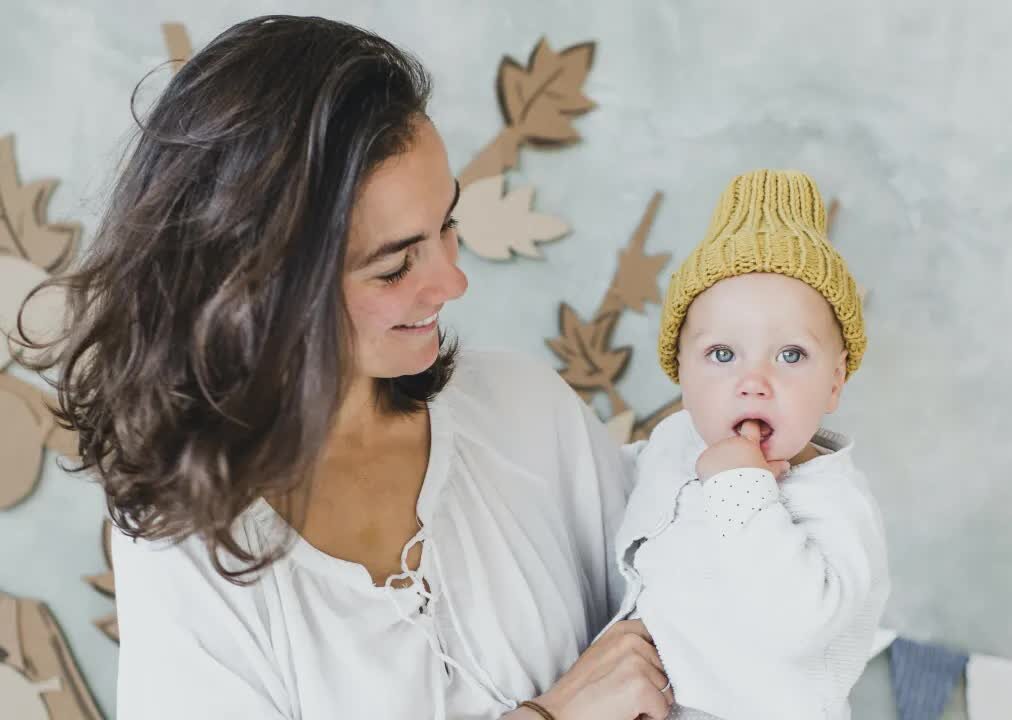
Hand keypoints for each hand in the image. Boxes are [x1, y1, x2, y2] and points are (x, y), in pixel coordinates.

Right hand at [530, 620, 673, 719]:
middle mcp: (630, 641)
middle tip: (622, 691)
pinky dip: (648, 717)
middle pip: (666, 669)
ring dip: (650, 701)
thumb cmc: (581, 692)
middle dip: (651, 685)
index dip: (656, 660)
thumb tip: (661, 653)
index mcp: (622, 631)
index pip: (660, 637)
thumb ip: (631, 648)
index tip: (643, 671)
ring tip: (622, 701)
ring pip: (667, 690)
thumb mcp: (605, 655)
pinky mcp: (640, 687)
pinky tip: (625, 712)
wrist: (560, 714)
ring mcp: (636, 662)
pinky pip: (662, 709)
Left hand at [695, 420, 789, 481]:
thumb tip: (785, 464)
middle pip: (731, 443)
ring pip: (718, 453)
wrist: (738, 496)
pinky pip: (706, 462)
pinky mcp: (702, 460)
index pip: (750, 426)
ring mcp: (714, 450)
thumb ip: (775, 466)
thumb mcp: (768, 473)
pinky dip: (709, 469)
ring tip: (728, 477)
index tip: (752, 428)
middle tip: (739, 469)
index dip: (752, 427)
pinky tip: (717, 480)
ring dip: (721, 461)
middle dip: (735, 453)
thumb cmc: (757, 483)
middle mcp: (729, 442)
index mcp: (747, 442)